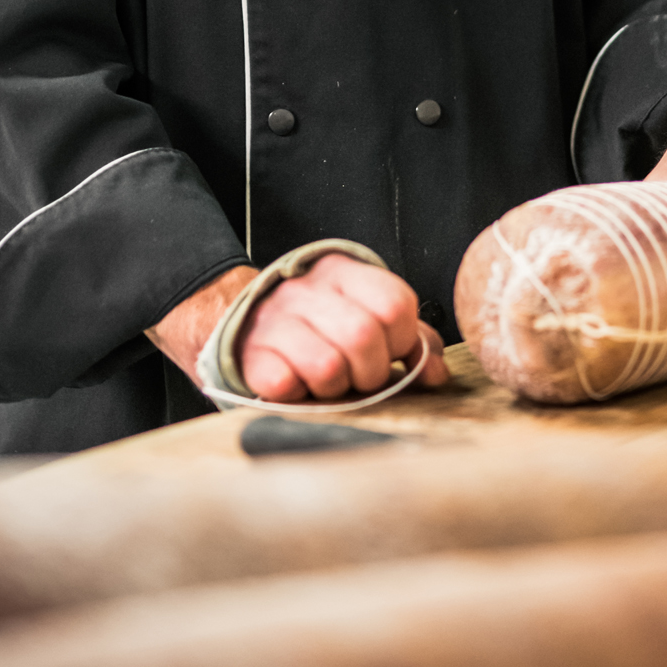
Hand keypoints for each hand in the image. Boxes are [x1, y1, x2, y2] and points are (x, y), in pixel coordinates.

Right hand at [147, 255, 450, 401]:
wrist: (229, 322)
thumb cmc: (309, 328)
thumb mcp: (359, 314)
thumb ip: (405, 338)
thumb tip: (437, 371)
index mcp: (342, 272)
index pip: (394, 303)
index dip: (402, 340)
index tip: (391, 353)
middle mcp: (307, 290)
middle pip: (365, 336)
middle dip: (371, 372)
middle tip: (358, 377)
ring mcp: (274, 320)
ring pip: (329, 365)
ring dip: (334, 387)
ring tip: (324, 381)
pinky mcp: (249, 355)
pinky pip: (286, 383)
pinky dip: (296, 394)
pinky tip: (294, 383)